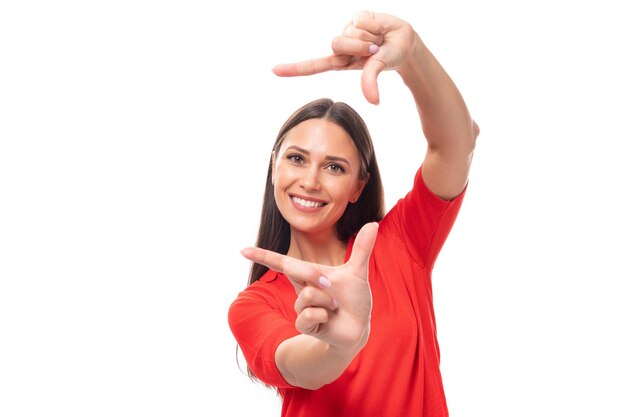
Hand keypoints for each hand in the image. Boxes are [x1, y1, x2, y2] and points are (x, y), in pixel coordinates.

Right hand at [240, 222, 378, 349]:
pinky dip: (325, 314)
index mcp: (308, 274)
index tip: (242, 250)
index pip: (282, 262)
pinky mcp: (304, 324)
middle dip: (316, 276)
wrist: (358, 326)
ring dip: (328, 300)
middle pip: (296, 271)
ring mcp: (301, 307)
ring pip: (309, 295)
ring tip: (335, 307)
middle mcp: (301, 288)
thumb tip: (372, 223)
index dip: (262, 255)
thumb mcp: (357, 272)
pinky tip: (329, 319)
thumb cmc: (354, 299)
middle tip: (332, 287)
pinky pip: (309, 314)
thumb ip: (362, 248)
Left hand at [272, 11, 417, 103]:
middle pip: (336, 43)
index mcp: (340, 62)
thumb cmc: (389, 59)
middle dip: (358, 47)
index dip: (294, 69)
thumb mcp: (378, 69)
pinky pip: (360, 19)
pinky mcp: (356, 17)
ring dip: (368, 37)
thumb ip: (370, 81)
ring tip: (378, 41)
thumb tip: (374, 102)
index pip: (313, 66)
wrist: (404, 43)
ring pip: (349, 31)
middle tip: (374, 51)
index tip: (274, 71)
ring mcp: (348, 31)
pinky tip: (379, 29)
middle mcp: (341, 47)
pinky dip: (374, 26)